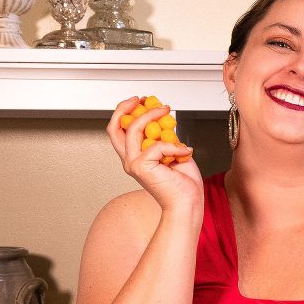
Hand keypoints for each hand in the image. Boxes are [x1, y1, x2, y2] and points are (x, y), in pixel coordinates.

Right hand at [107, 96, 201, 211]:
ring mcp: (133, 164)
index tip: (142, 102)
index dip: (127, 112)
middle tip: (144, 99)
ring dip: (151, 115)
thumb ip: (166, 138)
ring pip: (134, 129)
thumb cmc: (183, 185)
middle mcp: (130, 160)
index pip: (120, 130)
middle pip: (115, 127)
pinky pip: (156, 145)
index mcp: (136, 157)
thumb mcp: (174, 153)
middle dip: (127, 107)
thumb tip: (166, 121)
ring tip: (166, 111)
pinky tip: (184, 151)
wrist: (187, 204)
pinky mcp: (141, 167)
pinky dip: (173, 145)